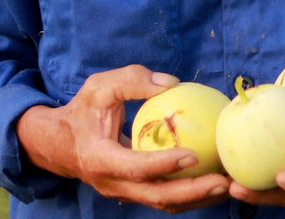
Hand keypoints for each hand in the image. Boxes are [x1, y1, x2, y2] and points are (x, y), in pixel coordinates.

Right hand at [17, 65, 230, 212]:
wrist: (58, 144)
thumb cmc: (82, 111)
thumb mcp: (98, 87)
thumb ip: (131, 80)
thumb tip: (171, 83)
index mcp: (100, 159)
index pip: (135, 168)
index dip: (164, 165)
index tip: (193, 156)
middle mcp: (112, 183)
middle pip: (156, 196)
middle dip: (192, 193)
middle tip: (222, 182)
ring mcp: (123, 192)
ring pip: (162, 203)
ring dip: (196, 198)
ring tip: (227, 186)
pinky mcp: (133, 192)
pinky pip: (163, 198)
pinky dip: (188, 194)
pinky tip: (211, 181)